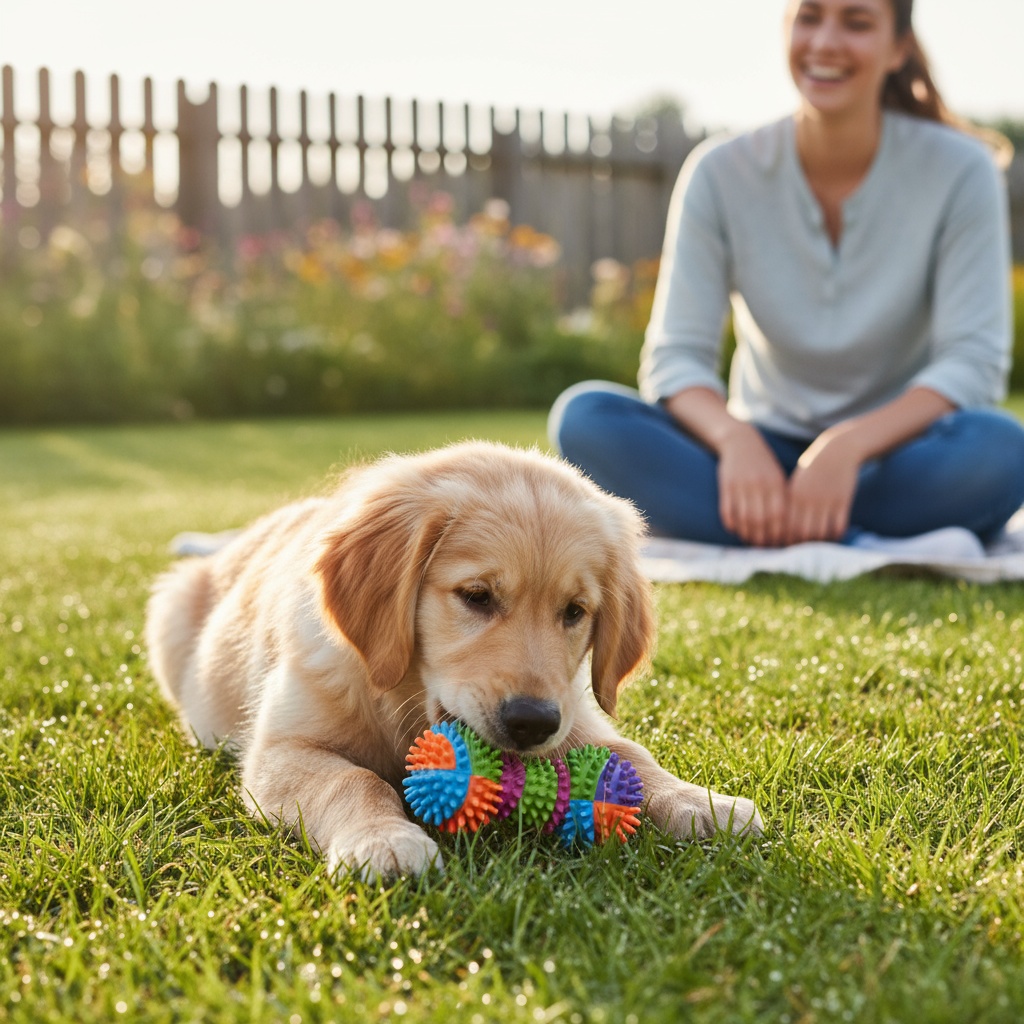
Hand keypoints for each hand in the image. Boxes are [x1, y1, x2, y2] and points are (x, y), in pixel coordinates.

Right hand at [716, 424, 789, 546]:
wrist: (740, 442)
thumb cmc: (763, 464)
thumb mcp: (777, 477)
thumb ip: (782, 499)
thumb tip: (786, 528)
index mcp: (775, 483)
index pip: (779, 515)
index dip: (779, 532)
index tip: (779, 543)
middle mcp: (759, 484)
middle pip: (761, 520)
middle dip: (762, 537)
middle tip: (763, 546)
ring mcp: (741, 485)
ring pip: (743, 518)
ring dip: (746, 533)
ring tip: (749, 540)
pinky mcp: (725, 486)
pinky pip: (727, 511)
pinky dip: (731, 524)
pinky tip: (735, 529)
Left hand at [784, 431, 860, 543]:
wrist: (838, 450)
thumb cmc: (813, 468)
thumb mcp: (797, 482)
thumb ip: (789, 501)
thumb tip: (781, 524)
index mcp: (793, 495)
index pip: (786, 525)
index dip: (786, 539)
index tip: (787, 546)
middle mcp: (808, 500)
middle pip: (802, 533)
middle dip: (801, 546)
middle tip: (802, 551)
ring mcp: (826, 501)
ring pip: (820, 533)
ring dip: (819, 543)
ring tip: (817, 547)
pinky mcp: (843, 501)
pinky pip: (838, 526)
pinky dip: (835, 536)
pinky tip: (833, 537)